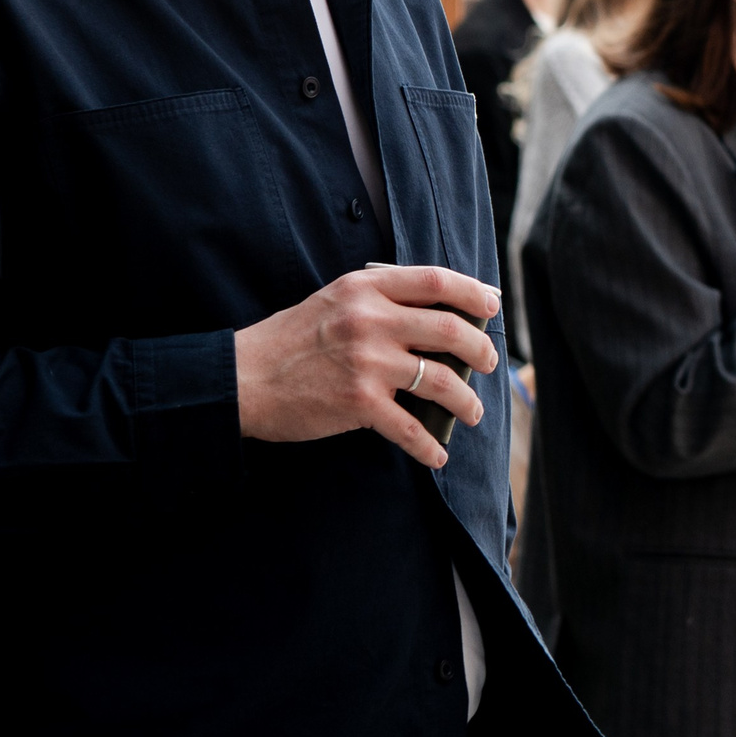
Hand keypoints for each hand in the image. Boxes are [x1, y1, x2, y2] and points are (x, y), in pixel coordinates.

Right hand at [235, 265, 501, 469]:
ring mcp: (367, 362)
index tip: (491, 307)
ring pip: (442, 380)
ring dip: (467, 401)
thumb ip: (380, 300)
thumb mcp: (335, 300)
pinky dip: (430, 446)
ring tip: (472, 412)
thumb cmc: (291, 340)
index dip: (473, 293)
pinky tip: (438, 456)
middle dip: (481, 350)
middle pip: (451, 330)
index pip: (436, 280)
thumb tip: (438, 315)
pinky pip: (411, 428)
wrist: (243, 378)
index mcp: (366, 288)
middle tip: (489, 363)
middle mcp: (371, 320)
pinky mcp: (359, 403)